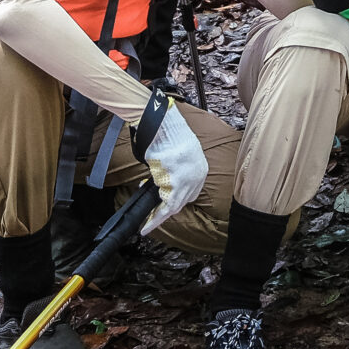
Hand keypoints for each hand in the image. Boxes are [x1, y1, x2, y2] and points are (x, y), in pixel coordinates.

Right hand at [138, 104, 210, 234]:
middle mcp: (196, 177)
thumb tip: (164, 182)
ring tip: (147, 223)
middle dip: (165, 214)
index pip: (191, 194)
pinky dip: (155, 216)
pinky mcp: (172, 180)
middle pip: (181, 202)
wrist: (165, 125)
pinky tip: (147, 222)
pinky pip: (162, 202)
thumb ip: (177, 170)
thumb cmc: (171, 136)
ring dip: (158, 216)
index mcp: (201, 170)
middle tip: (152, 222)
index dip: (177, 202)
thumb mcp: (181, 154)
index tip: (165, 209)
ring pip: (172, 205)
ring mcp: (185, 180)